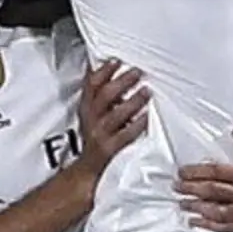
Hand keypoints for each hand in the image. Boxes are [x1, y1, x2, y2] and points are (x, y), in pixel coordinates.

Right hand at [75, 61, 149, 178]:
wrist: (86, 169)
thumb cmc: (95, 138)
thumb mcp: (93, 115)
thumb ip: (101, 97)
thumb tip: (114, 76)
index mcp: (86, 109)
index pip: (91, 85)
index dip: (103, 71)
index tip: (117, 61)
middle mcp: (91, 120)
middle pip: (105, 96)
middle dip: (122, 82)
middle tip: (137, 73)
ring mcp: (100, 135)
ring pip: (115, 114)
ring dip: (133, 101)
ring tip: (146, 91)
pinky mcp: (109, 149)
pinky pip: (125, 135)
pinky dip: (137, 124)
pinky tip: (146, 116)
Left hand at [175, 127, 232, 231]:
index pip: (218, 172)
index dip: (197, 172)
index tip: (183, 171)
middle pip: (212, 191)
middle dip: (191, 188)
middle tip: (176, 187)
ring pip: (215, 210)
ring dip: (196, 207)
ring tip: (182, 203)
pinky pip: (225, 227)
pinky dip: (209, 225)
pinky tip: (197, 222)